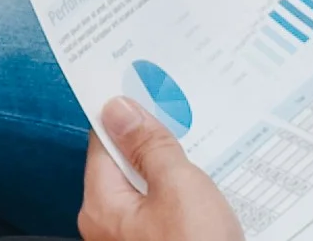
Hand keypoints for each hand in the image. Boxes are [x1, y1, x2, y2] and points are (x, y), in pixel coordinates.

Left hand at [78, 97, 241, 240]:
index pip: (103, 142)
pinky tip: (210, 190)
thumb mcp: (180, 188)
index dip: (124, 112)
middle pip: (127, 166)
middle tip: (185, 114)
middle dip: (155, 142)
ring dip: (175, 171)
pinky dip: (184, 198)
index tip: (141, 85)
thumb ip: (152, 146)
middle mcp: (109, 227)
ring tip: (206, 149)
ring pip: (150, 191)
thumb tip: (120, 108)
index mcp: (102, 205)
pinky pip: (165, 214)